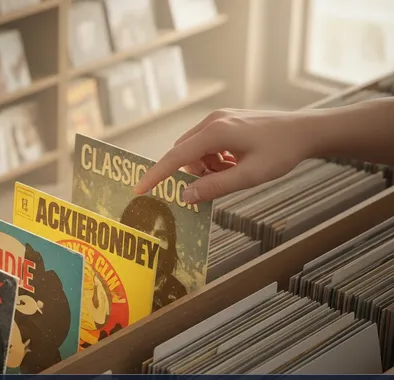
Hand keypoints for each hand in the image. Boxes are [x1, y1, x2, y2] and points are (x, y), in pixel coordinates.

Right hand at [133, 108, 317, 202]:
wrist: (305, 130)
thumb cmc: (281, 152)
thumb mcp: (250, 175)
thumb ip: (216, 187)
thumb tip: (185, 196)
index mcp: (215, 132)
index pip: (175, 157)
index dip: (156, 174)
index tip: (139, 189)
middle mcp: (212, 121)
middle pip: (183, 153)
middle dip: (193, 173)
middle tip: (219, 182)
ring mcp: (217, 118)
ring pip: (193, 150)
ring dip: (205, 167)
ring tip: (233, 171)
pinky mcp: (223, 120)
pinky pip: (205, 143)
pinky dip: (212, 158)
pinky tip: (234, 162)